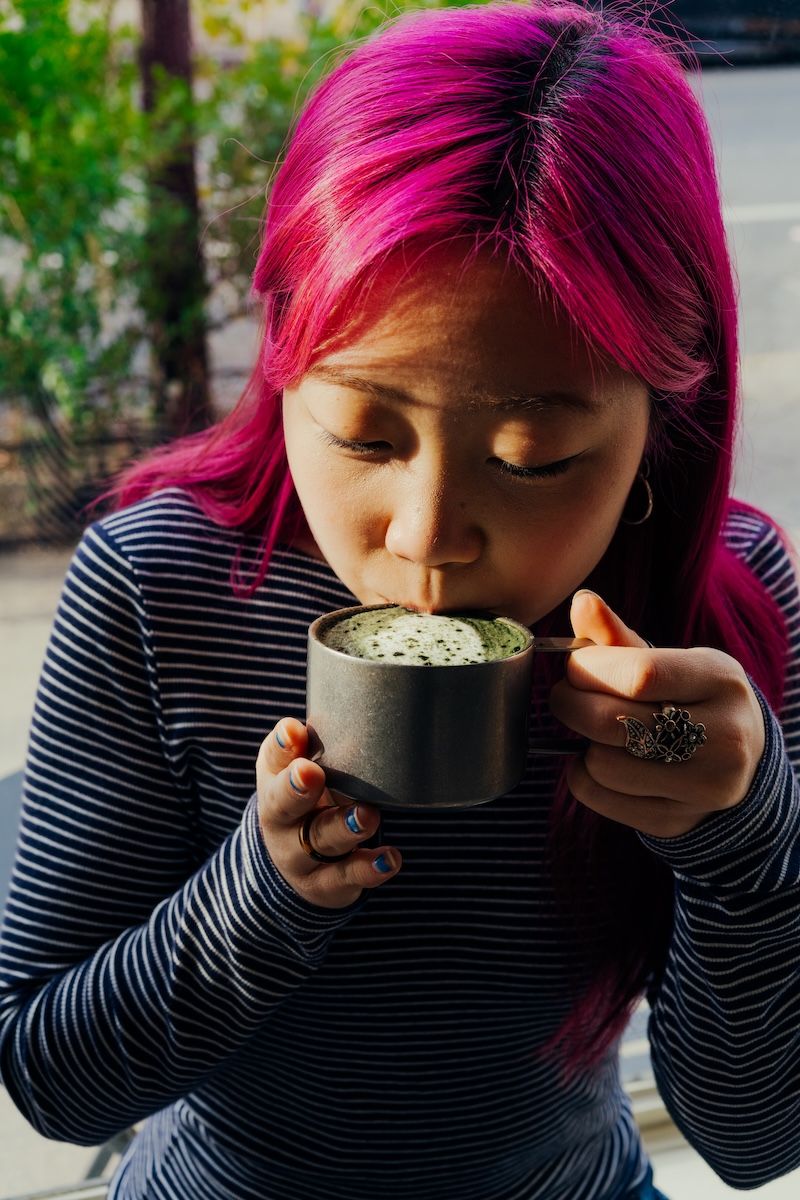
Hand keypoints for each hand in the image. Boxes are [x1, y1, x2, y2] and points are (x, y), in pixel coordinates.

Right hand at [255, 718, 401, 907]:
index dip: (282, 746)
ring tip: (368, 816)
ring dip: (344, 828)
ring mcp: (300, 855)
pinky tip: (389, 858)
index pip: (273, 760)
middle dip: (296, 789)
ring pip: (319, 841)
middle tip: (311, 773)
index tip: (295, 731)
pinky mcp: (324, 885)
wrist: (295, 863)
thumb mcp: (306, 771)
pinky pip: (345, 878)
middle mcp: (280, 819)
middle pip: (282, 805)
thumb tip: (346, 719)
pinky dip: (368, 869)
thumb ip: (320, 746)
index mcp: (274, 781)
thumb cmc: (310, 798)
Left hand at [548, 590, 765, 837]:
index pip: (640, 674)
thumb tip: (582, 602)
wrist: (740, 761)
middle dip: (570, 704)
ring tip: (594, 731)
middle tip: (566, 697)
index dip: (590, 669)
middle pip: (611, 722)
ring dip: (582, 744)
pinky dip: (583, 776)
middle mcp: (723, 737)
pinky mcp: (678, 821)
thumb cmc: (692, 699)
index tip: (576, 668)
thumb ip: (620, 636)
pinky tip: (599, 760)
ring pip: (601, 765)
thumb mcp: (671, 660)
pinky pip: (599, 797)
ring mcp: (704, 786)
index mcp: (721, 681)